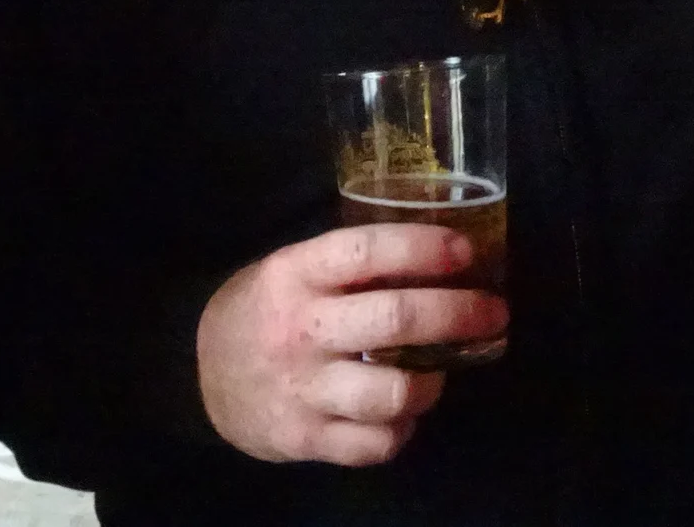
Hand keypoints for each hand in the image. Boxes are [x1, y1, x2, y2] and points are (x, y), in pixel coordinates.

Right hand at [195, 225, 508, 465]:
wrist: (198, 373)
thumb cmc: (268, 308)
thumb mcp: (295, 268)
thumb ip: (354, 264)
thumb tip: (445, 254)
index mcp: (297, 273)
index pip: (366, 252)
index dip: (423, 249)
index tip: (467, 250)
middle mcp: (301, 330)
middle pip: (394, 321)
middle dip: (459, 315)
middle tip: (495, 312)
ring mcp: (302, 389)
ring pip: (393, 393)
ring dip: (434, 381)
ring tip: (443, 370)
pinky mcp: (304, 439)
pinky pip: (375, 444)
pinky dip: (401, 430)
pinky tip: (403, 413)